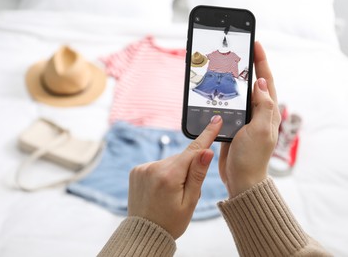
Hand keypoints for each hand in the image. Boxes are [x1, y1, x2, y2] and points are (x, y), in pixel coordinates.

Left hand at [128, 116, 222, 238]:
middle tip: (185, 190)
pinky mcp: (136, 170)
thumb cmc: (171, 221)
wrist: (144, 233)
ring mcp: (142, 168)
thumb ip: (197, 175)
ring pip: (169, 162)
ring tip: (170, 193)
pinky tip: (160, 189)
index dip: (207, 135)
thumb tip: (206, 151)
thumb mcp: (190, 202)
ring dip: (174, 171)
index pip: (193, 150)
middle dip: (188, 168)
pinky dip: (162, 173)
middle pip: (181, 158)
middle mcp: (153, 168)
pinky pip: (157, 166)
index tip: (216, 120)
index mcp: (169, 176)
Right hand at [219, 41, 280, 197]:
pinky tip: (213, 91)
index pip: (267, 81)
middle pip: (252, 84)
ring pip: (238, 95)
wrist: (240, 179)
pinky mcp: (232, 126)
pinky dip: (221, 97)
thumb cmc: (251, 158)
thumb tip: (261, 83)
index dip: (262, 62)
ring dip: (231, 81)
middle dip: (246, 67)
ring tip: (222, 67)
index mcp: (267, 112)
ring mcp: (244, 120)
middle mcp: (257, 113)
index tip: (255, 45)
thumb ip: (263, 106)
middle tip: (236, 53)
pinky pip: (227, 107)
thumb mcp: (260, 130)